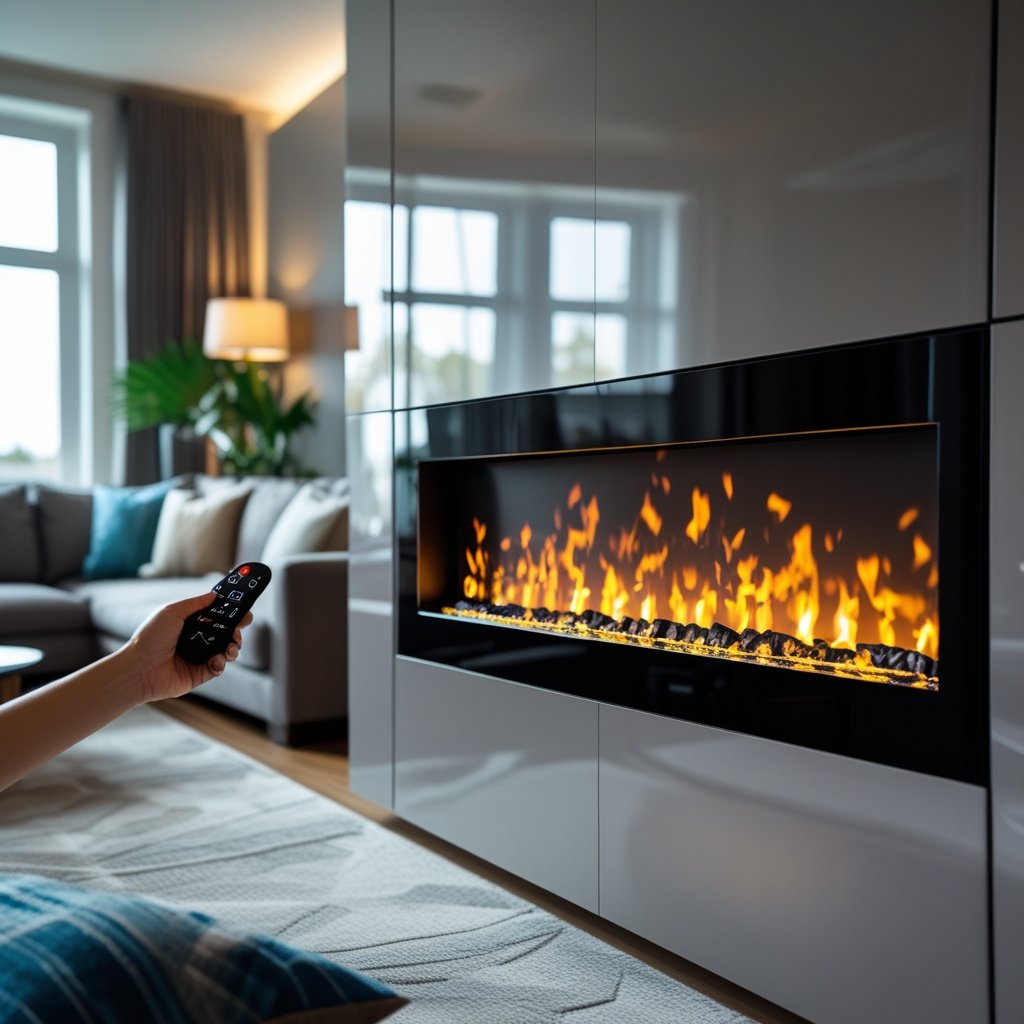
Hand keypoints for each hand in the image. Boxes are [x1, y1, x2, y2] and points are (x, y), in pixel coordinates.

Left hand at [125, 593, 252, 702]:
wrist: (139, 669)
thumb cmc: (150, 638)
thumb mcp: (172, 612)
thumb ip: (195, 603)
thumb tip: (215, 595)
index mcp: (189, 624)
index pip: (216, 617)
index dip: (231, 614)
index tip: (243, 611)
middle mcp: (196, 640)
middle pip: (225, 634)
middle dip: (237, 631)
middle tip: (239, 630)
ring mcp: (198, 658)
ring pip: (226, 651)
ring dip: (234, 647)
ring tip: (232, 648)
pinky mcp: (199, 674)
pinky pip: (219, 667)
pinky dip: (222, 663)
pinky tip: (216, 661)